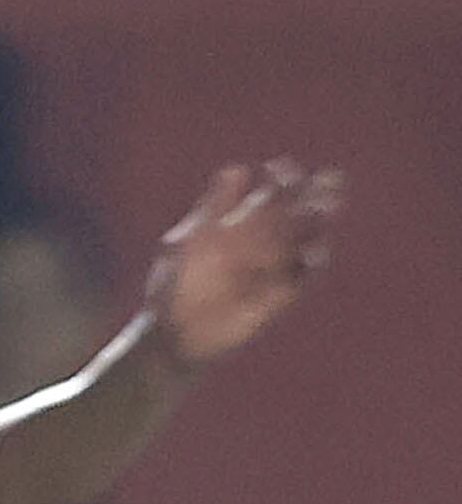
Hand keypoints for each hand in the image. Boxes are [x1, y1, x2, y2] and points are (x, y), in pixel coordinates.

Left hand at [149, 158, 343, 371]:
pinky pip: (304, 275)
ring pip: (307, 238)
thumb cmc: (174, 285)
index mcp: (241, 224)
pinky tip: (311, 252)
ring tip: (326, 208)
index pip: (273, 193)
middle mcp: (263, 243)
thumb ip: (212, 208)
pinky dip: (312, 263)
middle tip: (330, 180)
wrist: (172, 335)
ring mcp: (274, 268)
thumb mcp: (189, 241)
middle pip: (298, 211)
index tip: (281, 169)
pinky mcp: (281, 295)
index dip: (282, 178)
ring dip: (319, 223)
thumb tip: (237, 169)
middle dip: (315, 194)